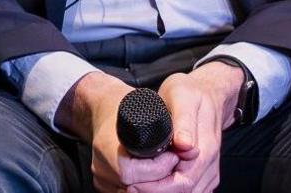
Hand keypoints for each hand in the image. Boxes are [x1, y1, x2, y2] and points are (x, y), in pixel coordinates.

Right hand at [63, 71, 178, 192]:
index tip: (172, 156)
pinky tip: (158, 177)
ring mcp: (102, 180)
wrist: (105, 108)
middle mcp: (100, 168)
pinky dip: (147, 188)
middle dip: (161, 180)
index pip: (131, 174)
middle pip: (136, 189)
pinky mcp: (106, 186)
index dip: (158, 168)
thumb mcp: (149, 110)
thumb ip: (172, 128)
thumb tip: (190, 148)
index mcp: (105, 148)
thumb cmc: (126, 106)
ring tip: (167, 169)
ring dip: (156, 186)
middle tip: (174, 164)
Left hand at [128, 64, 239, 192]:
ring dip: (160, 192)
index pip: (183, 183)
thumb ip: (184, 121)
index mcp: (205, 149)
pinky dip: (169, 190)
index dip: (157, 188)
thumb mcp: (183, 97)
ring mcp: (208, 171)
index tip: (133, 184)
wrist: (208, 93)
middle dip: (154, 192)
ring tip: (134, 187)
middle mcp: (209, 165)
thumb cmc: (191, 93)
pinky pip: (190, 190)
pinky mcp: (204, 172)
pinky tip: (149, 185)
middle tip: (127, 188)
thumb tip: (185, 146)